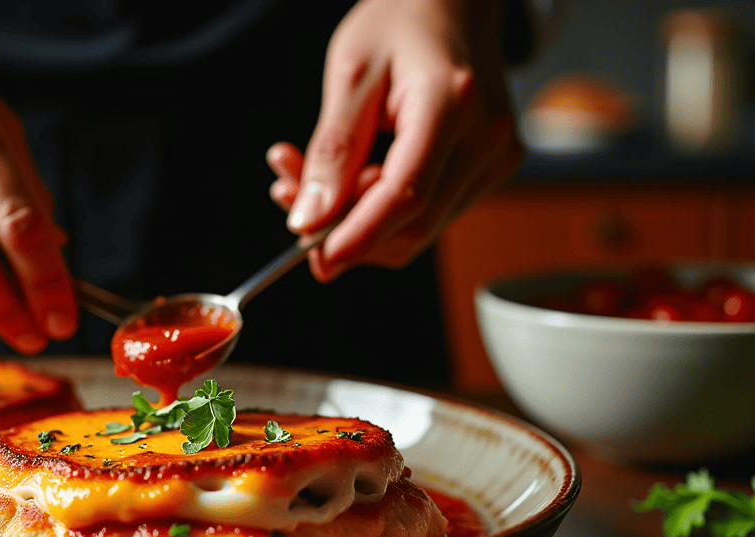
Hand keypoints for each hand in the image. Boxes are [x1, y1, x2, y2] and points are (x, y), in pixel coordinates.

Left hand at [266, 0, 524, 281]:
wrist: (454, 2)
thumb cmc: (400, 22)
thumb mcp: (349, 75)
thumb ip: (332, 151)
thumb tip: (309, 222)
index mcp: (453, 102)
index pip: (406, 196)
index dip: (357, 238)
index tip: (315, 260)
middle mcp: (488, 137)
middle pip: (413, 224)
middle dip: (346, 230)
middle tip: (287, 200)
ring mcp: (498, 156)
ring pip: (419, 226)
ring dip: (356, 219)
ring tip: (304, 178)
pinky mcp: (492, 167)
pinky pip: (430, 210)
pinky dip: (380, 208)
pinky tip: (349, 176)